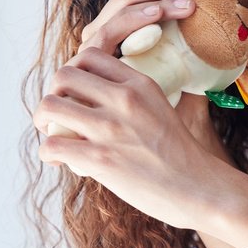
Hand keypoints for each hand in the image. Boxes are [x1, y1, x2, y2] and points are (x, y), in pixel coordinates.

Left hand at [35, 0, 227, 229]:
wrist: (203, 190)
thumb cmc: (184, 158)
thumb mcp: (165, 110)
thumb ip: (135, 101)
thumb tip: (107, 101)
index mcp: (140, 84)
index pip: (90, 56)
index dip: (76, 73)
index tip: (76, 94)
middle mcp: (124, 99)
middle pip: (63, 75)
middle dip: (53, 93)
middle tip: (56, 114)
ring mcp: (110, 128)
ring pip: (49, 106)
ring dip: (43, 121)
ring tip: (51, 134)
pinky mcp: (100, 159)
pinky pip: (52, 146)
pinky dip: (48, 153)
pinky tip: (57, 160)